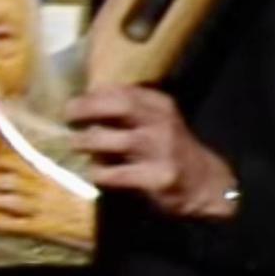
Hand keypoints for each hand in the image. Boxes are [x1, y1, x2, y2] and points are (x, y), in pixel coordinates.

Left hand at [0, 145, 94, 249]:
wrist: (98, 223)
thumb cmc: (83, 204)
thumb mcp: (64, 183)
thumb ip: (46, 175)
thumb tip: (29, 163)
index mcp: (48, 178)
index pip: (22, 165)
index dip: (3, 162)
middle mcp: (41, 191)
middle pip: (11, 182)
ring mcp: (39, 210)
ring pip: (10, 202)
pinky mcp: (40, 228)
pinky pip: (16, 225)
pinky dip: (0, 223)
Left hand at [69, 87, 238, 219]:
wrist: (207, 185)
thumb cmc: (169, 149)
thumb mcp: (156, 121)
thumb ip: (128, 110)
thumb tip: (82, 102)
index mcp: (160, 105)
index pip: (124, 90)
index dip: (94, 94)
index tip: (72, 100)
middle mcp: (163, 123)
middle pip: (122, 105)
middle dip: (89, 107)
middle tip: (67, 116)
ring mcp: (162, 150)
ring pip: (117, 140)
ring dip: (88, 142)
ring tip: (74, 144)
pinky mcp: (158, 178)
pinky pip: (119, 173)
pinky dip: (100, 173)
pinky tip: (93, 173)